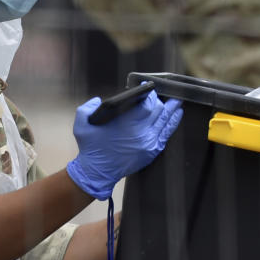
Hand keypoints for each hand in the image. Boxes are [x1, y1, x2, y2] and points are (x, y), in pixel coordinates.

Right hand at [68, 91, 183, 198]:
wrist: (97, 172)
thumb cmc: (91, 148)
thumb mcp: (81, 124)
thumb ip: (88, 107)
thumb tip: (99, 101)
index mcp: (126, 123)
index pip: (146, 103)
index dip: (148, 93)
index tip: (147, 86)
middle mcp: (140, 132)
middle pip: (158, 110)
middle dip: (158, 100)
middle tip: (158, 94)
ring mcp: (148, 142)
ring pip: (165, 120)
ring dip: (171, 108)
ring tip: (176, 100)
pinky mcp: (152, 151)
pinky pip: (167, 133)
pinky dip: (173, 122)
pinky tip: (177, 113)